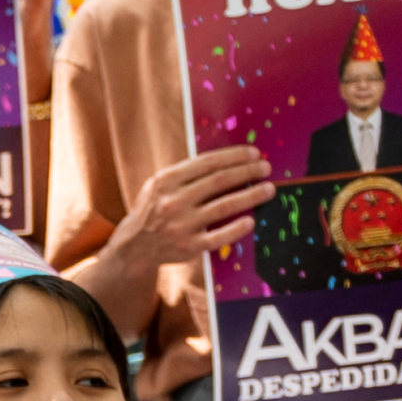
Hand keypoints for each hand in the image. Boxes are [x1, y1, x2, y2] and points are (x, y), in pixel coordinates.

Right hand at [115, 144, 274, 271]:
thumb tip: (227, 160)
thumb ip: (186, 173)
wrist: (133, 246)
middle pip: (220, 181)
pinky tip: (251, 221)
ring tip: (269, 189)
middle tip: (266, 168)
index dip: (234, 156)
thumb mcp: (159, 185)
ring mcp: (181, 225)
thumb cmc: (154, 210)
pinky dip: (236, 229)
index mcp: (166, 181)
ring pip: (224, 206)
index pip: (208, 163)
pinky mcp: (188, 247)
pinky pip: (218, 237)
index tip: (254, 153)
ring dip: (251, 196)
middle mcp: (173, 201)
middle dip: (247, 172)